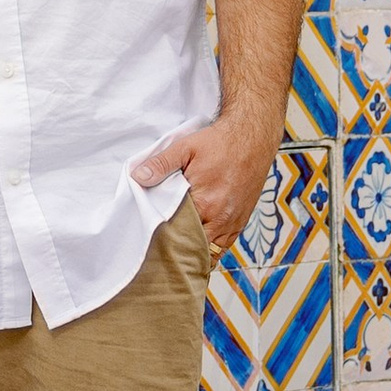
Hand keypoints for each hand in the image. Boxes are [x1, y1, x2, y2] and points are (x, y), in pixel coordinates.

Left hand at [128, 111, 275, 251]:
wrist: (251, 138)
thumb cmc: (220, 143)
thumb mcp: (185, 147)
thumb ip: (161, 164)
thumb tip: (139, 177)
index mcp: (204, 203)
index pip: (177, 232)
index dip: (163, 237)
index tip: (151, 239)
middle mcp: (221, 218)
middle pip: (194, 246)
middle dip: (178, 249)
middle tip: (161, 250)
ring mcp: (233, 221)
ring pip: (211, 251)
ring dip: (196, 252)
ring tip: (178, 252)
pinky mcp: (241, 220)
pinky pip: (225, 246)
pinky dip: (212, 249)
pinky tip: (199, 247)